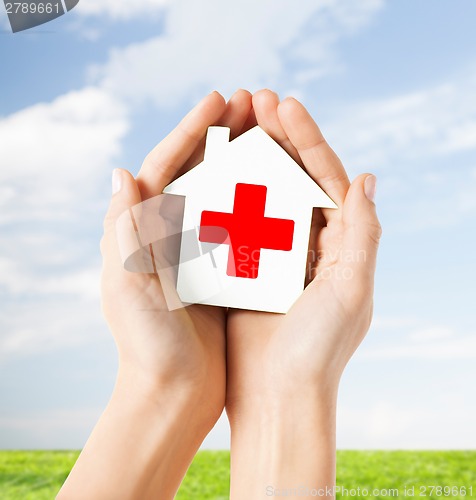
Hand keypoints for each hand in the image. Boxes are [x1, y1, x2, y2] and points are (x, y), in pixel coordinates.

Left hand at [59, 90, 253, 498]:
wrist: (174, 392)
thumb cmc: (147, 345)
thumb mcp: (128, 287)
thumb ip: (124, 232)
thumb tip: (122, 173)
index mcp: (141, 232)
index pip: (164, 166)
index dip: (191, 130)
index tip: (220, 100)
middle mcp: (168, 234)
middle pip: (198, 171)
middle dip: (223, 135)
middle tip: (253, 103)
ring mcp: (198, 250)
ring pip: (224, 192)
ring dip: (245, 161)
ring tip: (271, 132)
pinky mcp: (222, 270)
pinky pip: (243, 224)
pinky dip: (259, 201)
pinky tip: (283, 184)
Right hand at [225, 90, 381, 496]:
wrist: (278, 395)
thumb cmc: (318, 350)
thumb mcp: (352, 290)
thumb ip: (364, 234)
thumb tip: (367, 178)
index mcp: (341, 244)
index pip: (327, 178)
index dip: (308, 139)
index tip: (283, 105)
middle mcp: (311, 244)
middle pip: (294, 178)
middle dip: (278, 137)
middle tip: (254, 100)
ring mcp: (276, 253)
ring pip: (263, 194)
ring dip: (250, 158)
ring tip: (233, 123)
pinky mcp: (247, 268)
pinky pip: (236, 222)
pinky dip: (226, 195)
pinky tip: (211, 170)